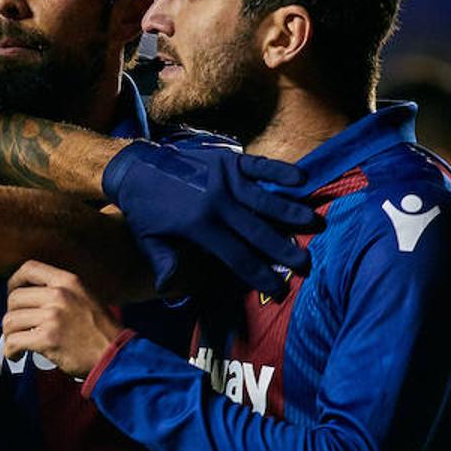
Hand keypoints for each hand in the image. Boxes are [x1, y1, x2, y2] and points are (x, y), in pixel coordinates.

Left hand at [2, 261, 120, 377]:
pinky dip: (10, 350)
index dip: (14, 281)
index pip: (29, 269)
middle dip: (12, 314)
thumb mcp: (85, 297)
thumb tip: (30, 296)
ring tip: (16, 344)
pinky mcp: (48, 339)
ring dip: (9, 335)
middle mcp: (59, 295)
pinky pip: (14, 341)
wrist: (115, 356)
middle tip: (17, 327)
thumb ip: (61, 292)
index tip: (12, 293)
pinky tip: (16, 355)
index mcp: (68, 281)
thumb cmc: (101, 330)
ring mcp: (52, 317)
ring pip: (10, 321)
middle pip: (15, 298)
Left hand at [101, 141, 316, 296]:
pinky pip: (259, 166)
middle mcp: (216, 204)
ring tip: (315, 224)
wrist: (135, 167)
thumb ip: (163, 262)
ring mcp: (224, 179)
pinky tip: (302, 178)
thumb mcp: (148, 240)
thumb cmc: (144, 210)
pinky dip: (280, 171)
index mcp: (198, 227)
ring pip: (265, 200)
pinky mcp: (228, 160)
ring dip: (291, 212)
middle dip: (284, 250)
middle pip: (258, 232)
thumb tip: (167, 290)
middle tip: (307, 263)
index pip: (237, 258)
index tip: (280, 288)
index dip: (260, 275)